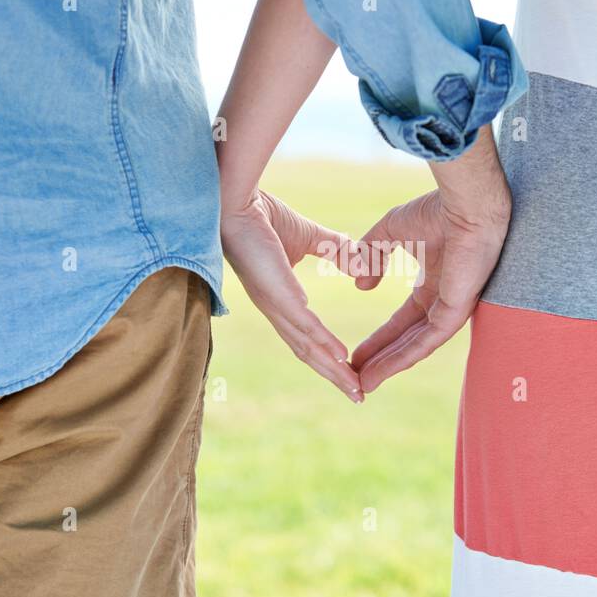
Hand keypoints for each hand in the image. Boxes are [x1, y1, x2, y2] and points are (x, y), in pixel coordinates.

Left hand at [221, 189, 364, 401]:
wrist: (237, 200)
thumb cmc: (264, 216)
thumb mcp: (310, 236)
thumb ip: (336, 248)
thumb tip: (359, 260)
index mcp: (279, 300)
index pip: (305, 338)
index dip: (327, 358)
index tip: (350, 373)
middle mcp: (275, 309)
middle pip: (307, 353)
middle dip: (334, 376)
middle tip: (357, 395)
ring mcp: (274, 304)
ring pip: (307, 346)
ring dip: (332, 369)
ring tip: (354, 388)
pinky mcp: (277, 293)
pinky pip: (304, 324)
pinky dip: (324, 343)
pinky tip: (341, 358)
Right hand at [351, 126, 510, 392]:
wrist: (464, 203)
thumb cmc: (437, 210)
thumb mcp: (392, 231)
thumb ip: (372, 254)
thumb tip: (361, 286)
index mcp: (433, 285)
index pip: (402, 321)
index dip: (379, 339)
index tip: (356, 354)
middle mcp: (443, 302)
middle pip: (407, 340)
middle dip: (381, 359)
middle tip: (356, 378)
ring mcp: (451, 310)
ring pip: (415, 347)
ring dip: (388, 366)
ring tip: (364, 383)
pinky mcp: (456, 313)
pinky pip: (426, 342)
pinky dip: (402, 358)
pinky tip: (382, 370)